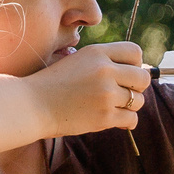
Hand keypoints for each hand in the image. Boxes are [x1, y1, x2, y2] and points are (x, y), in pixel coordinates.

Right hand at [24, 42, 150, 137]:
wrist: (31, 105)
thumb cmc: (52, 84)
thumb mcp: (77, 61)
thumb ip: (103, 62)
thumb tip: (139, 70)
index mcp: (97, 53)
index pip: (135, 52)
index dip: (135, 64)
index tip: (125, 74)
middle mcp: (105, 70)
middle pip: (143, 78)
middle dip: (136, 87)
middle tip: (122, 93)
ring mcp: (106, 94)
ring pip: (139, 101)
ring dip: (129, 106)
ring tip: (111, 107)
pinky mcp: (105, 116)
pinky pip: (131, 119)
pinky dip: (126, 121)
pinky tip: (113, 119)